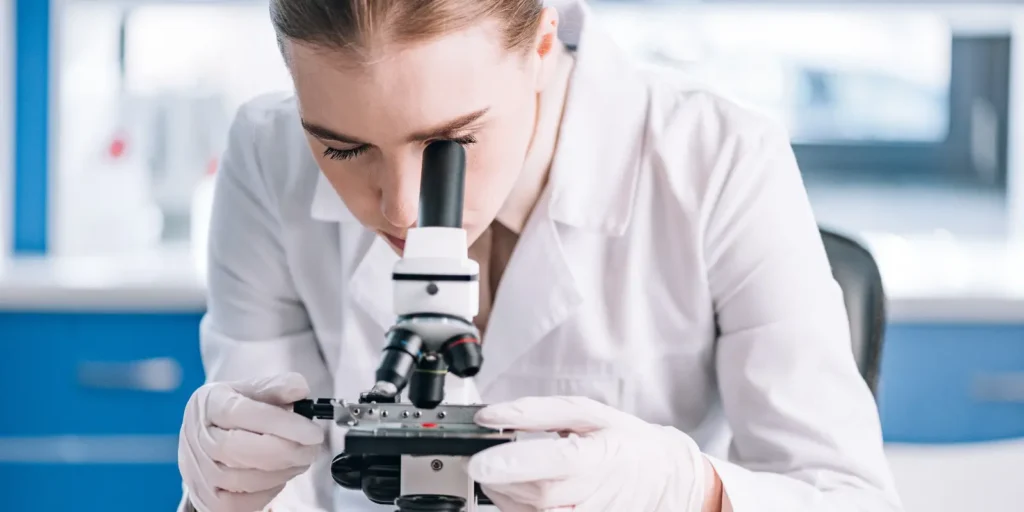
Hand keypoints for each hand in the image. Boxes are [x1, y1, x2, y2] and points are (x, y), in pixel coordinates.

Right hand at [178, 372, 324, 511]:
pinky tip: (279, 474)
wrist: (206, 439)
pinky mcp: (208, 500)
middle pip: (239, 450)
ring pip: (244, 479)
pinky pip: (241, 503)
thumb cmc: (233, 414)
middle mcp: (198, 438)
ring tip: (300, 458)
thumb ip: (276, 388)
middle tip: (312, 447)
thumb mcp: (252, 391)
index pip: (241, 413)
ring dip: (282, 471)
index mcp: (209, 404)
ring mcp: (199, 472)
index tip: (312, 432)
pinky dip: (268, 491)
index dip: (282, 424)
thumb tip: (299, 388)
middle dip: (286, 451)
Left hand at [468, 396, 707, 511]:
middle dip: (501, 480)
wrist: (665, 477)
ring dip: (507, 498)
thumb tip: (491, 416)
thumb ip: (536, 412)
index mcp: (600, 454)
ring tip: (501, 476)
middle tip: (482, 463)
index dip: (515, 463)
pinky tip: (519, 494)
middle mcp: (598, 493)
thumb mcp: (587, 413)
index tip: (480, 461)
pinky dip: (522, 511)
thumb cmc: (626, 441)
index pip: (555, 462)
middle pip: (538, 494)